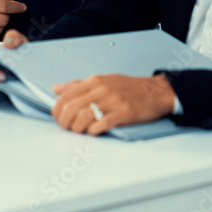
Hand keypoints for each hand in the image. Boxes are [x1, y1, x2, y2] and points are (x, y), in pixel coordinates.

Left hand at [50, 74, 174, 135]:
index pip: (65, 96)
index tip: (58, 118)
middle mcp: (102, 89)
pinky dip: (93, 130)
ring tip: (79, 131)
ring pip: (84, 116)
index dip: (57, 110)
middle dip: (64, 121)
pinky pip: (103, 123)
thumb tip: (56, 88)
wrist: (156, 91)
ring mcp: (114, 101)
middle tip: (67, 128)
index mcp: (94, 81)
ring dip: (77, 128)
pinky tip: (93, 132)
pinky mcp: (125, 112)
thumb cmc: (128, 87)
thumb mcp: (101, 80)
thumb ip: (77, 85)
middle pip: (72, 107)